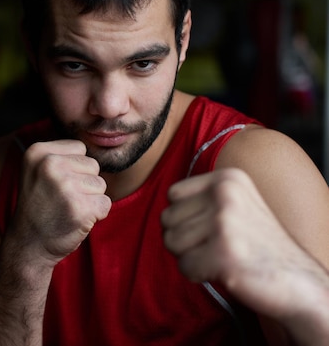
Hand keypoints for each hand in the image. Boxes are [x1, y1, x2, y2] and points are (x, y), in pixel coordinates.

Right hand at [9, 140, 111, 266]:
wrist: (28, 245)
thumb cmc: (39, 206)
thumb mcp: (37, 170)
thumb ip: (60, 155)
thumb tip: (95, 137)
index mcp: (37, 152)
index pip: (79, 148)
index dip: (73, 168)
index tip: (54, 184)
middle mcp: (50, 165)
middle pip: (92, 165)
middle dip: (83, 184)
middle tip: (61, 200)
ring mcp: (65, 186)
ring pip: (100, 184)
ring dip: (89, 200)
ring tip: (67, 209)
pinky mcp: (79, 208)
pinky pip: (105, 203)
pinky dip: (96, 215)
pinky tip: (75, 220)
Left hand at [161, 168, 323, 320]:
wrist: (297, 281)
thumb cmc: (257, 245)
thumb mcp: (235, 204)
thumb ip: (201, 199)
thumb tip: (163, 208)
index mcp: (227, 178)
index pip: (173, 194)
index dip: (185, 217)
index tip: (211, 228)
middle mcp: (226, 194)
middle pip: (167, 218)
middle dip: (184, 239)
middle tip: (215, 246)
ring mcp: (225, 222)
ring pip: (171, 242)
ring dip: (190, 257)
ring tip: (220, 257)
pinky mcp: (224, 253)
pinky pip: (184, 266)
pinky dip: (198, 274)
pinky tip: (223, 271)